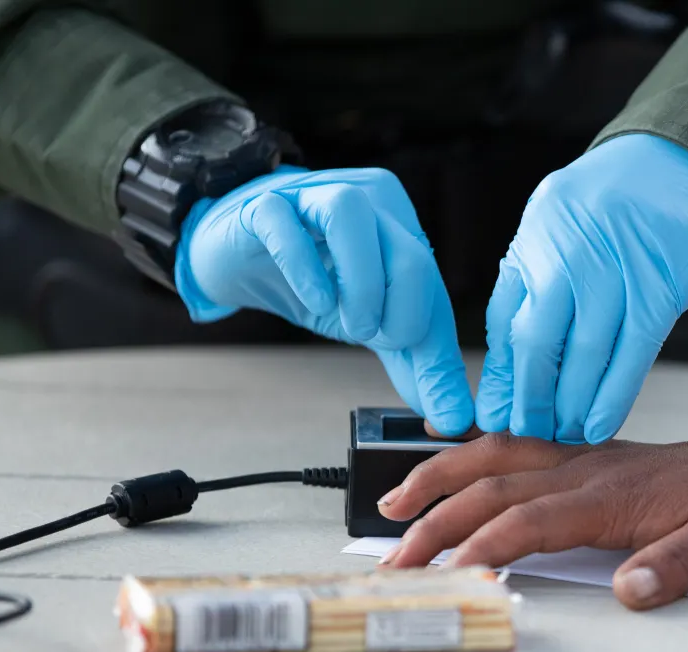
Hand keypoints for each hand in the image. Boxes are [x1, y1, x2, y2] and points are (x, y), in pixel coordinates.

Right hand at [175, 165, 472, 434]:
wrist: (237, 255)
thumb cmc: (314, 280)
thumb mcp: (372, 326)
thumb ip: (415, 365)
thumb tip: (451, 417)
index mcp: (402, 228)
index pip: (432, 284)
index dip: (434, 345)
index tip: (438, 407)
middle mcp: (368, 204)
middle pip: (409, 252)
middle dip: (401, 311)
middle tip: (374, 341)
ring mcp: (313, 197)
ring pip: (352, 215)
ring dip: (359, 284)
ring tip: (350, 325)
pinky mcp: (264, 205)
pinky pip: (285, 222)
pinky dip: (304, 267)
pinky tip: (314, 301)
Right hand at [375, 418, 687, 608]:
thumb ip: (678, 566)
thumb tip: (626, 592)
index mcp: (616, 493)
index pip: (530, 520)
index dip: (482, 547)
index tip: (446, 575)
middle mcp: (594, 468)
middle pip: (495, 487)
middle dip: (436, 519)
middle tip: (393, 555)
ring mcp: (593, 458)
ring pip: (499, 458)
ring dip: (442, 476)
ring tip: (393, 499)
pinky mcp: (600, 458)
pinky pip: (522, 448)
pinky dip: (478, 454)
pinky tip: (460, 463)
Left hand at [474, 133, 687, 443]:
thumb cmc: (622, 202)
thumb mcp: (559, 227)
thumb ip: (533, 288)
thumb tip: (508, 367)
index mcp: (538, 236)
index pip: (506, 320)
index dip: (501, 377)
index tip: (496, 417)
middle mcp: (571, 252)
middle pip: (537, 344)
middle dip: (530, 401)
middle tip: (530, 435)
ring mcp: (617, 270)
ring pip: (584, 357)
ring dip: (571, 408)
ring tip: (565, 436)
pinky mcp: (662, 287)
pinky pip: (632, 354)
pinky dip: (613, 396)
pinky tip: (599, 425)